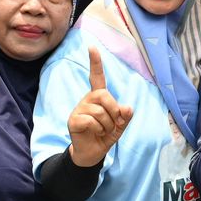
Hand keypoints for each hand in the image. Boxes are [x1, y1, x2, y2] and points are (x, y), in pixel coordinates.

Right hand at [67, 47, 132, 167]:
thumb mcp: (120, 126)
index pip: (97, 77)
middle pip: (104, 95)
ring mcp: (79, 109)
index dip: (95, 62)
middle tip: (113, 124)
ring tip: (103, 131)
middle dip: (114, 111)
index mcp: (99, 97)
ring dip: (107, 125)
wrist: (92, 153)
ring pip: (100, 112)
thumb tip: (127, 108)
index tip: (92, 47)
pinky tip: (94, 133)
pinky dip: (98, 130)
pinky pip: (91, 121)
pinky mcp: (73, 120)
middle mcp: (88, 100)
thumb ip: (125, 116)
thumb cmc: (105, 136)